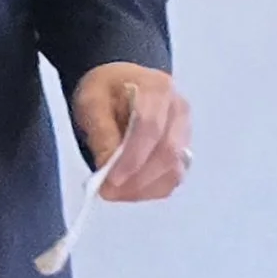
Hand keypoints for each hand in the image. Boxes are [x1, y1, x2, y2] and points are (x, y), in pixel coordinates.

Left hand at [71, 64, 191, 200]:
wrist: (121, 85)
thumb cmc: (106, 90)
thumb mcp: (92, 101)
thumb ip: (100, 131)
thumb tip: (107, 166)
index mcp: (157, 88)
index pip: (151, 127)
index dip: (132, 157)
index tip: (111, 179)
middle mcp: (179, 110)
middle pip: (167, 152)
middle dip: (138, 179)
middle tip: (108, 192)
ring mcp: (185, 132)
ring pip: (174, 170)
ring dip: (144, 188)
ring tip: (115, 193)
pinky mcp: (183, 151)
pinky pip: (172, 179)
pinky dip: (151, 190)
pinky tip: (128, 190)